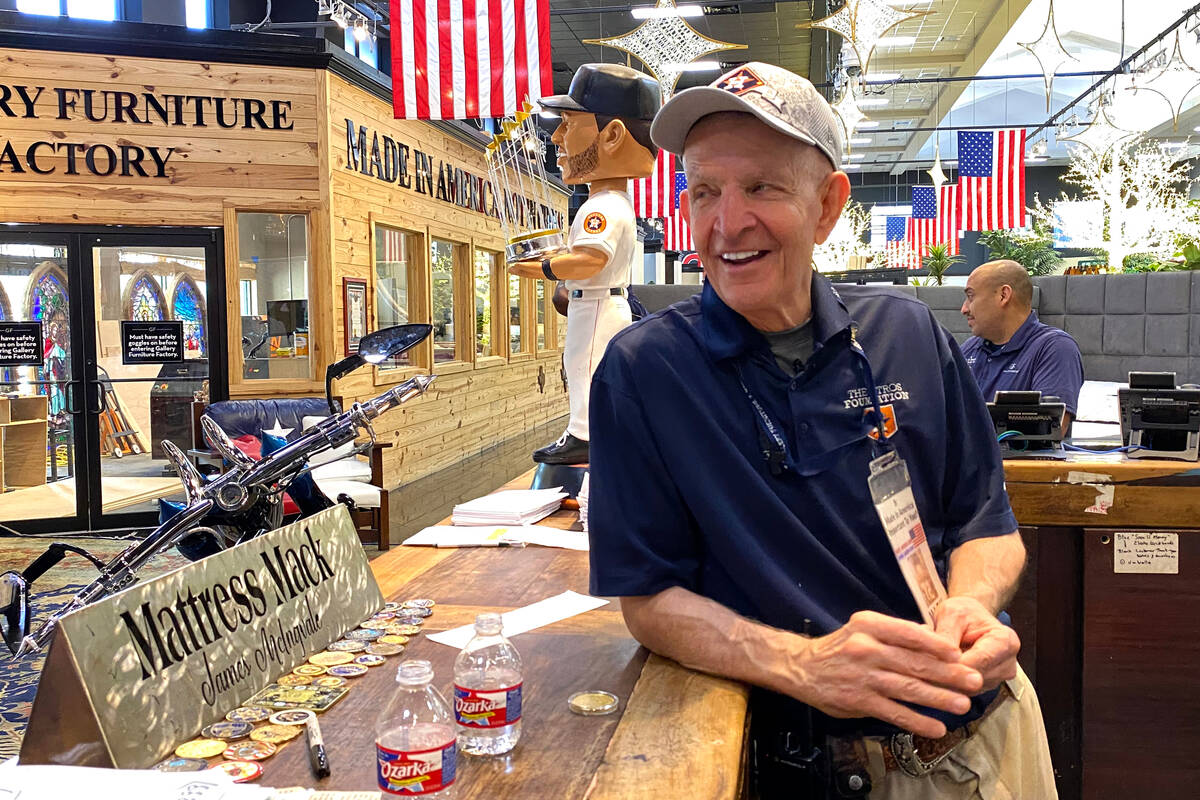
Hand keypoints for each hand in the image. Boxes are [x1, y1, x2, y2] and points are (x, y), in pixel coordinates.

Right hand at [791, 610, 983, 738]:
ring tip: (963, 704)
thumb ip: (894, 633)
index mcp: (869, 625)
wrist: (801, 668)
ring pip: (908, 688)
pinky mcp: (859, 701)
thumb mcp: (862, 628)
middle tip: (974, 681)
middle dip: (948, 674)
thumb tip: (932, 640)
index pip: (909, 633)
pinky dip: (917, 720)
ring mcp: (863, 676)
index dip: (936, 645)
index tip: (959, 654)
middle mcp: (866, 648)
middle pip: (914, 662)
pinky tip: (936, 726)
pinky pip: (894, 712)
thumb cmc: (839, 648)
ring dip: (939, 698)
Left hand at [933, 596, 1019, 690]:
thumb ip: (946, 636)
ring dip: (945, 679)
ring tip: (928, 661)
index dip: (954, 664)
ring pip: (967, 689)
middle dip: (947, 673)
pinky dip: (947, 682)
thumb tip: (940, 660)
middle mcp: (1007, 664)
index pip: (980, 661)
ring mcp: (997, 678)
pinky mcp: (984, 687)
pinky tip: (935, 669)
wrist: (968, 618)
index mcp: (1005, 641)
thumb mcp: (951, 614)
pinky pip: (963, 691)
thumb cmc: (962, 613)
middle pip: (975, 679)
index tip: (929, 661)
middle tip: (922, 662)